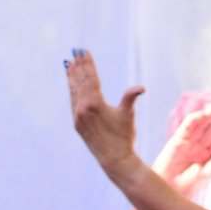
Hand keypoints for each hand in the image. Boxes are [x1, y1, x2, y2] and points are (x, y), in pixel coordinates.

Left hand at [66, 49, 143, 177]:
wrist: (114, 159)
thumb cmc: (124, 136)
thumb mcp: (128, 114)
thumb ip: (130, 97)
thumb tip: (141, 88)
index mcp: (94, 103)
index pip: (90, 78)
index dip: (87, 63)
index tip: (83, 51)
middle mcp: (82, 108)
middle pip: (80, 81)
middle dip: (79, 66)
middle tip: (76, 51)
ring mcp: (77, 116)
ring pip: (74, 91)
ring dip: (72, 76)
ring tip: (69, 63)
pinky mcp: (76, 123)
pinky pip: (73, 101)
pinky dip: (72, 90)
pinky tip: (71, 83)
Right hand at [151, 102, 210, 198]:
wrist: (167, 193)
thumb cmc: (185, 189)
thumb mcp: (205, 177)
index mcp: (208, 155)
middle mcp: (199, 147)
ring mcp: (188, 143)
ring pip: (201, 126)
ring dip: (210, 115)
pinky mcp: (176, 142)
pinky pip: (186, 128)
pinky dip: (193, 120)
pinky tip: (202, 114)